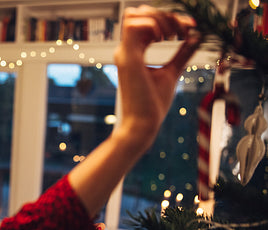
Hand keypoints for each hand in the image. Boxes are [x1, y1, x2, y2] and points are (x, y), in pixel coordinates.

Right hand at [68, 6, 200, 217]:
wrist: (142, 125)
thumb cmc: (152, 105)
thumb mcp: (172, 72)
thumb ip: (182, 53)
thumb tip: (195, 37)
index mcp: (134, 53)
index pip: (146, 22)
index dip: (169, 19)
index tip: (189, 29)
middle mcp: (126, 50)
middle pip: (140, 13)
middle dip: (165, 16)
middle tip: (183, 30)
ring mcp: (124, 53)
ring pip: (135, 15)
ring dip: (158, 18)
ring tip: (174, 34)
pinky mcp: (127, 58)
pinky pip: (133, 26)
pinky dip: (153, 25)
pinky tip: (167, 38)